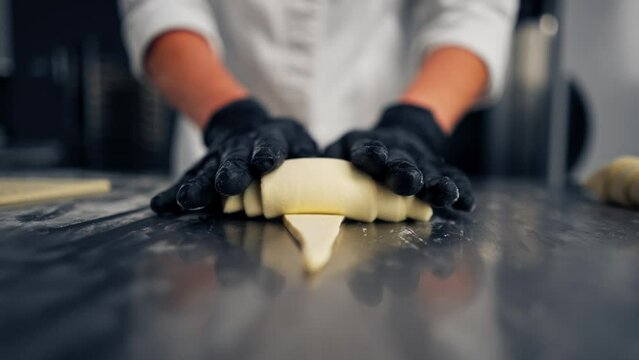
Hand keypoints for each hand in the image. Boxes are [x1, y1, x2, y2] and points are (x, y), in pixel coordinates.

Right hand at [151, 99, 317, 213]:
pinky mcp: (202, 170)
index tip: (264, 164)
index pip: (269, 146)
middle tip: (227, 185)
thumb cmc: (282, 144)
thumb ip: (307, 156)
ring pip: (206, 172)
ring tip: (188, 201)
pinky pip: (187, 182)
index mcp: (268, 141)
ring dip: (198, 187)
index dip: (266, 154)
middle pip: (234, 160)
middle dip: (230, 173)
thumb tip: (321, 170)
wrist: (247, 128)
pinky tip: (160, 205)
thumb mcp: (299, 142)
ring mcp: (218, 160)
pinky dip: (173, 194)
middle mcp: (240, 149)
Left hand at [325, 104, 473, 210]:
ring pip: (429, 172)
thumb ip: (327, 167)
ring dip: (436, 184)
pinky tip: (467, 204)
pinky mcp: (438, 170)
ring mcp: (420, 162)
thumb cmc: (359, 154)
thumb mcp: (341, 152)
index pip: (369, 150)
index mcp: (368, 149)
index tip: (368, 158)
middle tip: (407, 182)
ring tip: (444, 194)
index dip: (370, 154)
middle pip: (402, 163)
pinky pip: (452, 178)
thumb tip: (299, 183)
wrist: (399, 136)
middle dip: (404, 173)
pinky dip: (460, 190)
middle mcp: (396, 155)